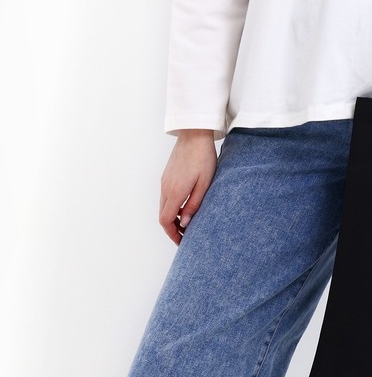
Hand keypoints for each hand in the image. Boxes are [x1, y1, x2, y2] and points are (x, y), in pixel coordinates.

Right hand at [159, 129, 216, 244]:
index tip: (182, 241)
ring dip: (172, 218)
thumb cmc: (203, 158)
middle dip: (172, 229)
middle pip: (163, 216)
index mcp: (175, 192)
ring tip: (188, 223)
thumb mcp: (205, 184)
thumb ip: (194, 204)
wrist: (194, 135)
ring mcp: (164, 181)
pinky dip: (172, 207)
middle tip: (186, 236)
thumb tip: (186, 223)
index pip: (166, 221)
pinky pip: (166, 196)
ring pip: (163, 206)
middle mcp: (165, 188)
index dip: (173, 234)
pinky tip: (185, 206)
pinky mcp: (166, 176)